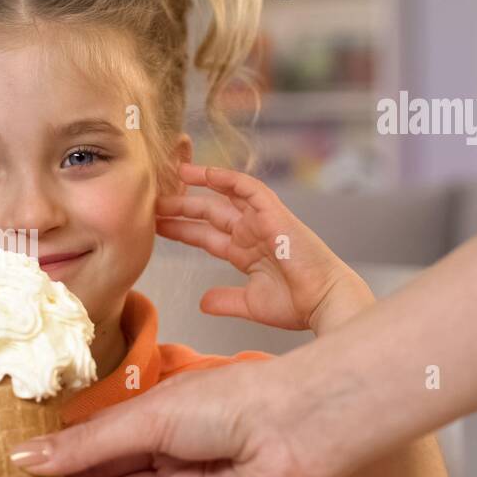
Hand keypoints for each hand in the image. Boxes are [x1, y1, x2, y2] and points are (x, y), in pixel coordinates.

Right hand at [0, 357, 335, 476]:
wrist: (297, 426)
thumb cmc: (234, 399)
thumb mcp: (147, 417)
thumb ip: (87, 444)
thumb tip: (28, 456)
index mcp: (152, 406)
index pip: (90, 431)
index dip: (50, 446)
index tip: (7, 459)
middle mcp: (160, 442)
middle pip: (96, 466)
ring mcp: (173, 476)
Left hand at [156, 164, 370, 333]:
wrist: (324, 302)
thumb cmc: (298, 304)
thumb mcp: (251, 303)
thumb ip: (225, 300)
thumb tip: (202, 302)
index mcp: (246, 252)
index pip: (205, 236)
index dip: (181, 229)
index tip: (155, 226)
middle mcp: (252, 232)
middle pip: (208, 214)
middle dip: (180, 208)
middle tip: (152, 202)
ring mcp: (262, 220)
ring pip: (223, 196)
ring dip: (197, 187)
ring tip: (170, 177)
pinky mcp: (274, 213)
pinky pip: (247, 187)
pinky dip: (226, 178)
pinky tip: (202, 172)